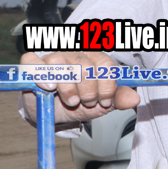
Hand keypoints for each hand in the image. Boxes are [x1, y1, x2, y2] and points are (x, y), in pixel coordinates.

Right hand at [20, 51, 139, 124]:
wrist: (57, 113)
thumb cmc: (81, 103)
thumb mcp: (102, 104)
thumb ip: (118, 99)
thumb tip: (135, 98)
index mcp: (96, 59)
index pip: (106, 64)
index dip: (107, 85)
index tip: (105, 102)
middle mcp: (76, 54)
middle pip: (84, 65)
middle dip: (88, 90)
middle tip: (87, 102)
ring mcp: (53, 57)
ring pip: (60, 63)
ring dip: (68, 87)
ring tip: (72, 100)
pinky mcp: (33, 65)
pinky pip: (32, 61)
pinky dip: (41, 74)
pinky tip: (50, 87)